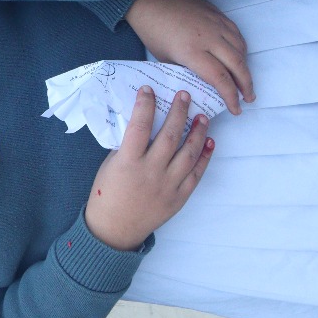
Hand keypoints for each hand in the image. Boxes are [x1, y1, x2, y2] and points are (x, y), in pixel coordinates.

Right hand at [83, 88, 213, 250]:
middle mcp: (150, 171)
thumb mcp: (111, 165)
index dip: (145, 105)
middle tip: (185, 95)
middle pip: (169, 135)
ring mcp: (168, 184)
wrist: (116, 228)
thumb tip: (143, 124)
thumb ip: (127, 146)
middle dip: (179, 112)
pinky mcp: (180, 196)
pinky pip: (196, 173)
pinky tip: (209, 142)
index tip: (149, 90)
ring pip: (188, 153)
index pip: (139, 126)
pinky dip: (205, 157)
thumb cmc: (108, 193)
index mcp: (128, 161)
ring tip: (202, 116)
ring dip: (197, 132)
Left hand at [124, 0, 252, 113]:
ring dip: (245, 67)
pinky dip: (241, 48)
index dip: (231, 96)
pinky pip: (236, 34)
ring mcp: (215, 24)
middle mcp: (209, 38)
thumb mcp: (165, 57)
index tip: (235, 109)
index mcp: (191, 51)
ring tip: (245, 81)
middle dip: (246, 85)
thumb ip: (186, 70)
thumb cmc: (151, 31)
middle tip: (248, 98)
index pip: (220, 78)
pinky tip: (239, 58)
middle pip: (237, 65)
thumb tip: (201, 82)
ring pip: (241, 49)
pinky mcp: (217, 14)